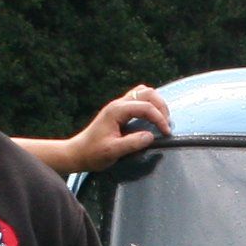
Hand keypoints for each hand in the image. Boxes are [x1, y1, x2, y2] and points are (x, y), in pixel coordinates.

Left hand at [45, 86, 172, 172]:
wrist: (78, 152)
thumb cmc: (93, 153)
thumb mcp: (113, 151)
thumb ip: (132, 143)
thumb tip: (151, 136)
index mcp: (117, 110)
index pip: (146, 107)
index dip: (160, 119)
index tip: (166, 133)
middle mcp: (118, 104)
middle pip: (148, 93)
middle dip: (161, 107)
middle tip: (167, 125)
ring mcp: (118, 105)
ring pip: (144, 92)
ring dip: (157, 103)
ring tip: (162, 119)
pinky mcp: (119, 110)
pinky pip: (138, 98)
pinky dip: (150, 104)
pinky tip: (152, 117)